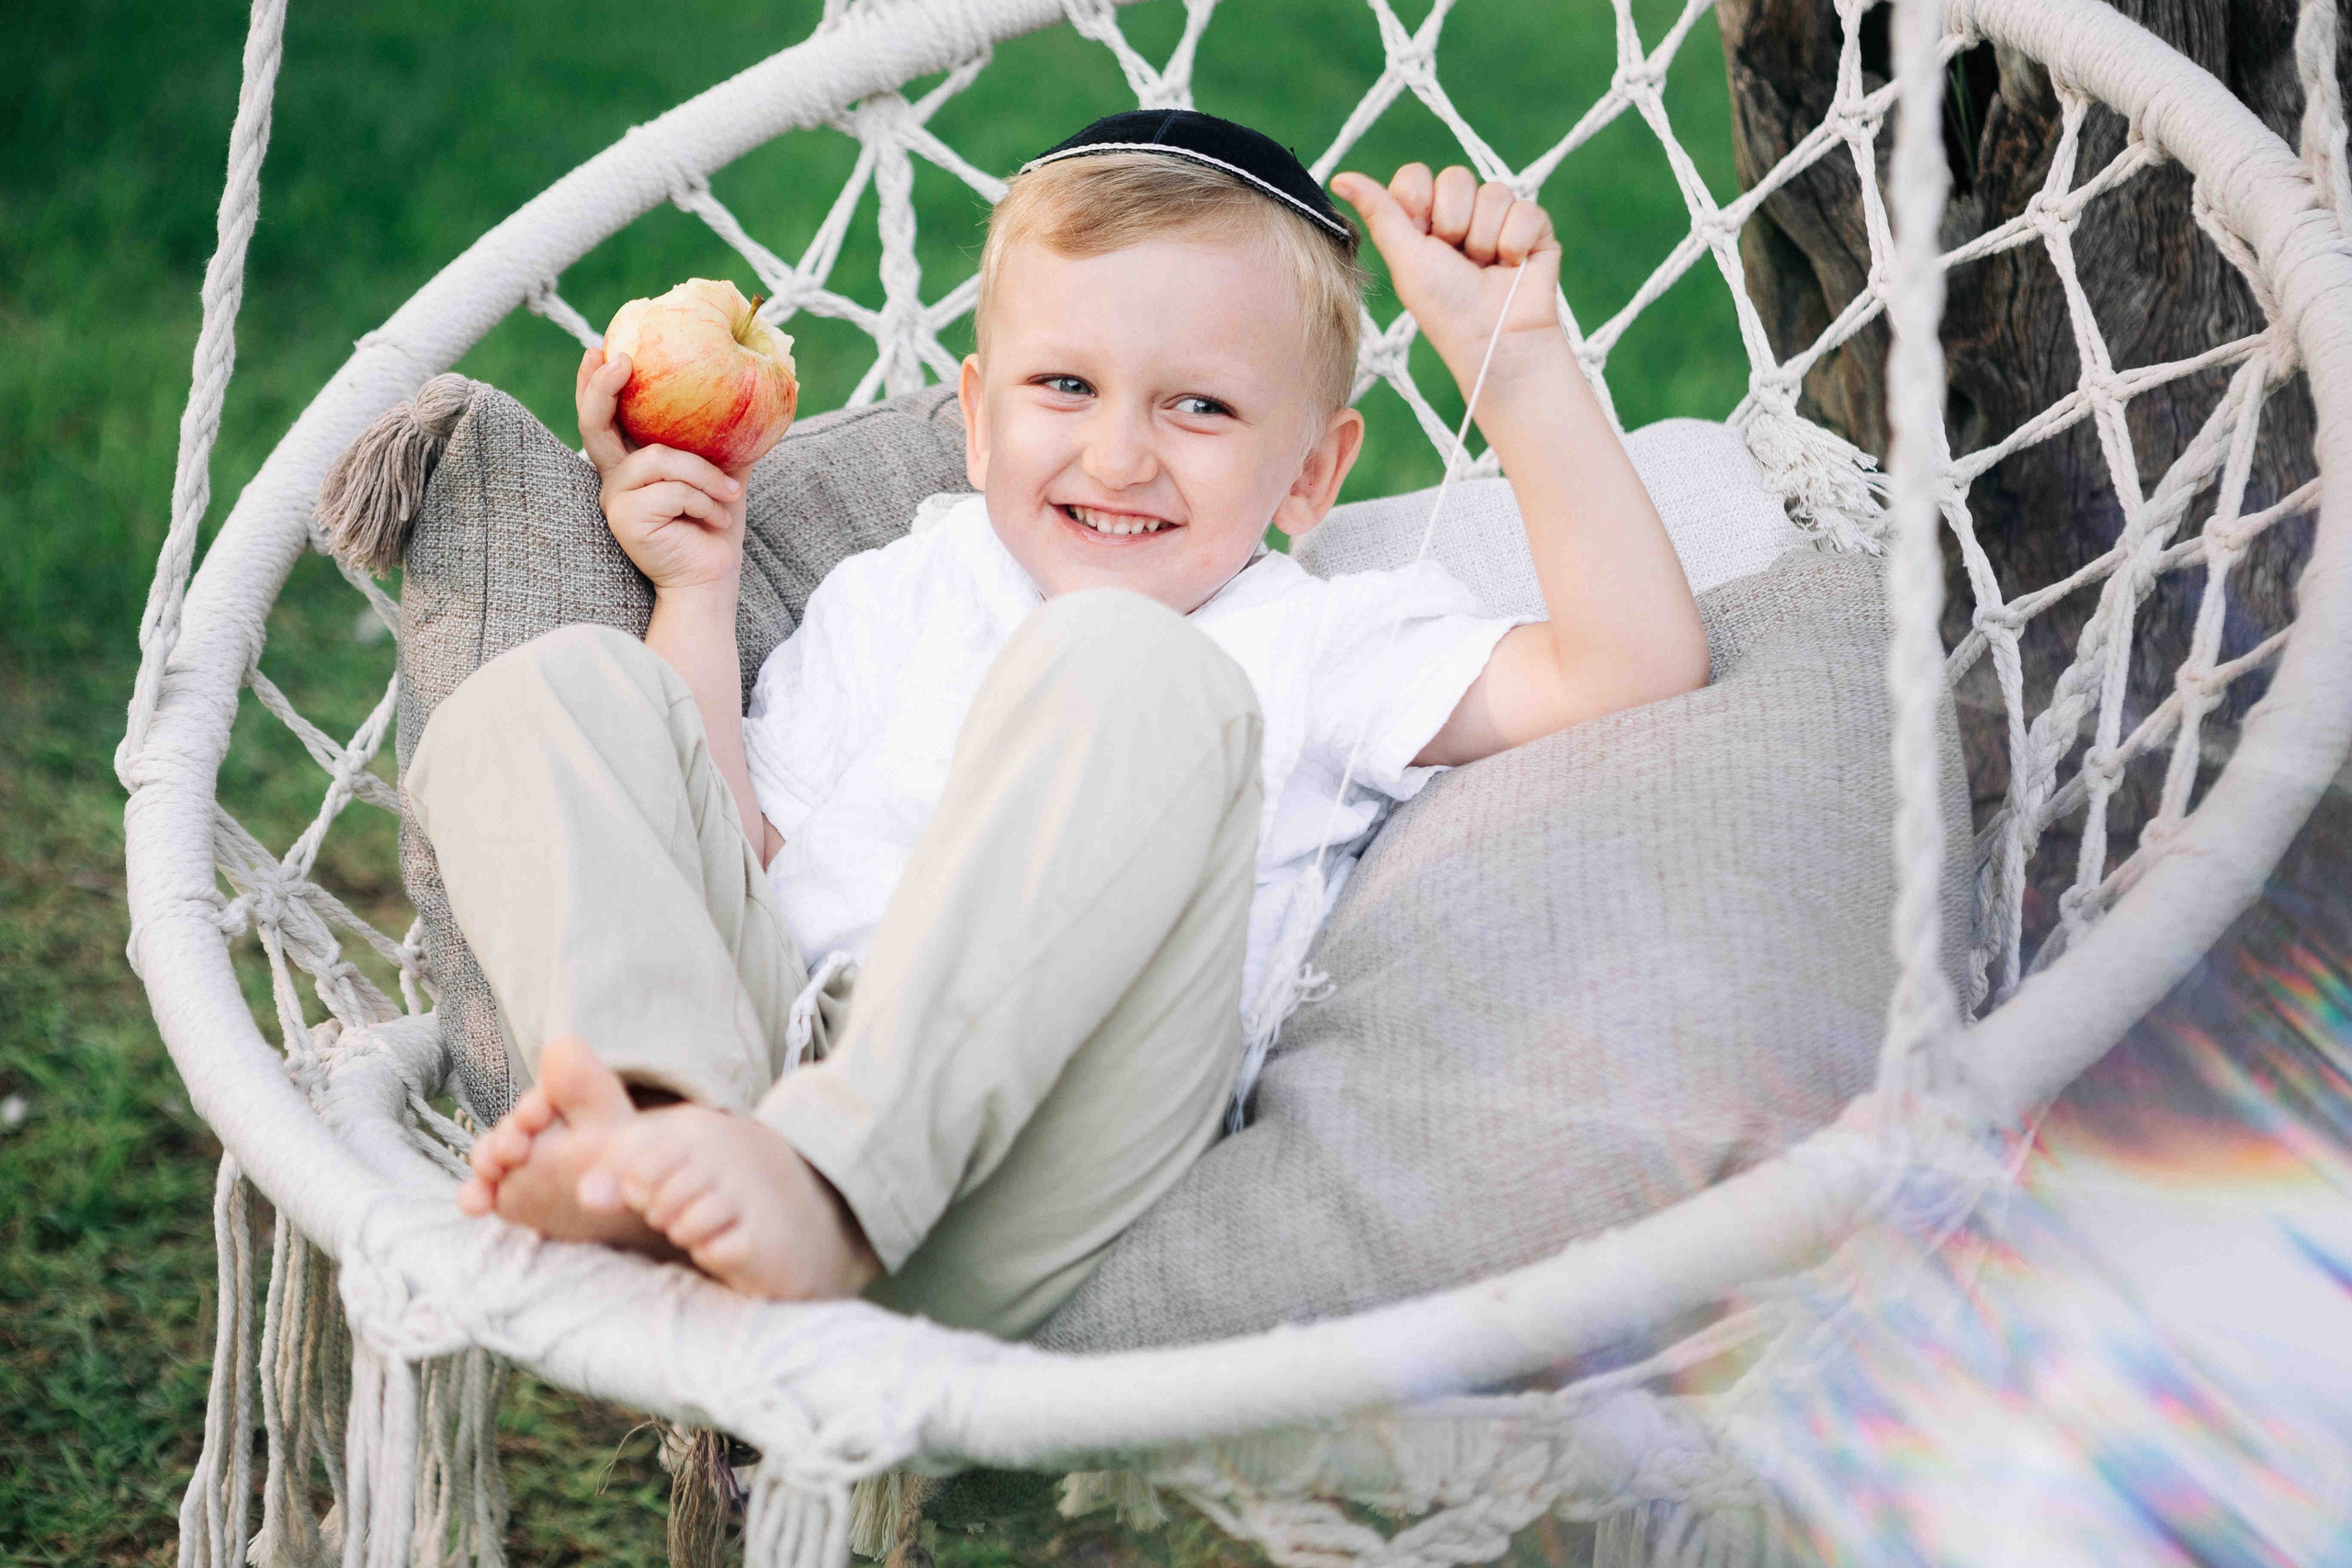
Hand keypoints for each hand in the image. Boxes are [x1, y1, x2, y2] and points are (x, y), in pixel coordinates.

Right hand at [576, 346, 748, 596]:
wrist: (712, 577)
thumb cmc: (716, 525)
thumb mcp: (722, 471)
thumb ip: (723, 436)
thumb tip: (757, 393)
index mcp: (633, 461)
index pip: (604, 416)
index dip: (596, 383)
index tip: (600, 349)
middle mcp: (615, 476)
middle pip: (594, 423)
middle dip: (602, 388)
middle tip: (622, 361)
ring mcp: (615, 497)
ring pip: (659, 458)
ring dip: (705, 475)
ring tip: (730, 494)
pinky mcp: (624, 518)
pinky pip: (671, 490)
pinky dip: (704, 501)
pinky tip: (717, 519)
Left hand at [1332, 164, 1566, 394]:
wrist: (1494, 341)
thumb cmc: (1445, 308)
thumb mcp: (1405, 258)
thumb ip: (1379, 211)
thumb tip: (1340, 177)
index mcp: (1424, 221)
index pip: (1416, 176)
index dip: (1418, 201)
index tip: (1420, 235)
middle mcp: (1462, 215)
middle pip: (1456, 177)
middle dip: (1453, 223)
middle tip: (1457, 260)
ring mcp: (1499, 219)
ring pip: (1493, 192)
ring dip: (1484, 239)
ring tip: (1485, 269)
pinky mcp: (1534, 228)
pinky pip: (1525, 209)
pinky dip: (1515, 243)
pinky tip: (1512, 266)